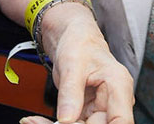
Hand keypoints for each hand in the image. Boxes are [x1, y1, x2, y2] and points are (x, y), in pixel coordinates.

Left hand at [40, 2, 134, 123]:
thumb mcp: (72, 64)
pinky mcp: (87, 115)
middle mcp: (113, 102)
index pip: (121, 121)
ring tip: (32, 121)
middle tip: (42, 122)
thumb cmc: (79, 43)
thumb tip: (66, 120)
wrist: (73, 39)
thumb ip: (70, 93)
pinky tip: (35, 121)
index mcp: (118, 85)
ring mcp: (100, 111)